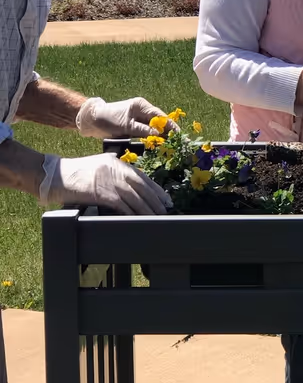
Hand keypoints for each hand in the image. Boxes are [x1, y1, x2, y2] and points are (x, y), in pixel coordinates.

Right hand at [40, 153, 171, 213]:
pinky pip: (122, 205)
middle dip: (156, 200)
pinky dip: (132, 213)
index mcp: (117, 163)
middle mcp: (116, 170)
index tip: (165, 199)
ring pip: (135, 198)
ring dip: (147, 209)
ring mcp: (110, 182)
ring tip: (156, 217)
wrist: (56, 176)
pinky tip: (138, 219)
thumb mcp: (100, 165)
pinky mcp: (102, 194)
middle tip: (165, 210)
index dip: (156, 189)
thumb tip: (132, 186)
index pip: (143, 177)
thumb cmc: (76, 173)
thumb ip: (116, 172)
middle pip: (142, 187)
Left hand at [75, 97, 173, 138]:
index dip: (171, 126)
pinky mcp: (136, 126)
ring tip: (174, 146)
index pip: (161, 116)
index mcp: (141, 106)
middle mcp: (143, 110)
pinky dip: (155, 138)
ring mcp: (140, 118)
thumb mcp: (126, 126)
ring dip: (163, 137)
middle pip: (160, 122)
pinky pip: (149, 132)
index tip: (180, 135)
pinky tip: (161, 145)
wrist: (92, 120)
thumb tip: (159, 134)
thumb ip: (142, 130)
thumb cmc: (107, 120)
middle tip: (180, 143)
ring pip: (156, 128)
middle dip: (170, 133)